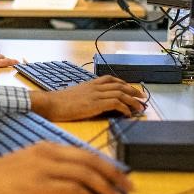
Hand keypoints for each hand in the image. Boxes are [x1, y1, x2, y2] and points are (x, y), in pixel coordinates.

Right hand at [0, 141, 130, 193]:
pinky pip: (74, 191)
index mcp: (47, 147)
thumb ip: (50, 169)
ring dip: (106, 189)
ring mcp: (45, 168)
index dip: (105, 164)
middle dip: (113, 174)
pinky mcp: (41, 185)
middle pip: (90, 160)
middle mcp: (49, 153)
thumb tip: (74, 183)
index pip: (84, 152)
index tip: (119, 176)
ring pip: (86, 175)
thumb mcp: (29, 166)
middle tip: (128, 186)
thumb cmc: (1, 177)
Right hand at [30, 76, 146, 121]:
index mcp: (90, 84)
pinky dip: (124, 108)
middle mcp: (94, 87)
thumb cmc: (59, 103)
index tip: (131, 90)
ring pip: (120, 93)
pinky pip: (115, 103)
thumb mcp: (75, 95)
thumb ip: (86, 96)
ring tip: (140, 107)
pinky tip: (127, 114)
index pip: (111, 79)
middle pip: (119, 85)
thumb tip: (93, 102)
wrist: (51, 103)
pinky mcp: (95, 103)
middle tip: (142, 98)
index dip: (124, 83)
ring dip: (133, 100)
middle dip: (133, 91)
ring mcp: (95, 94)